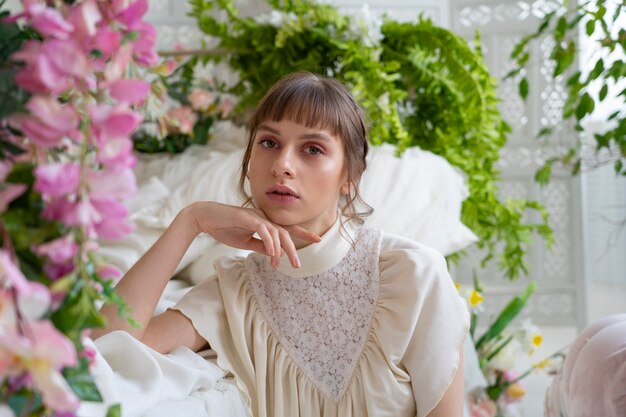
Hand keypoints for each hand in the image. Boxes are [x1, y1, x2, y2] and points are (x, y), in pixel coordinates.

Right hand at [184, 201, 319, 267]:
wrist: (205, 219)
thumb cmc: (224, 228)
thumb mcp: (245, 242)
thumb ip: (260, 246)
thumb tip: (275, 254)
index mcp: (264, 223)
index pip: (287, 228)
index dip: (303, 233)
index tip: (318, 239)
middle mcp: (263, 218)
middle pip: (285, 232)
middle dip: (293, 249)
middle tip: (298, 264)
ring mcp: (256, 216)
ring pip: (276, 232)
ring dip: (281, 249)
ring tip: (282, 264)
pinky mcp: (247, 217)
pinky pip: (263, 230)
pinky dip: (269, 241)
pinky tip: (272, 253)